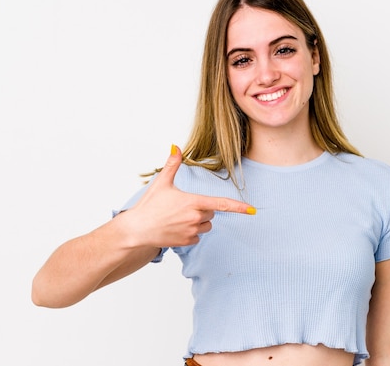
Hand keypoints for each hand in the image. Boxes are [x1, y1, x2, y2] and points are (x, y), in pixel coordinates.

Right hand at [121, 145, 255, 247]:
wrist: (136, 229)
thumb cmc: (149, 205)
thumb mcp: (161, 182)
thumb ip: (172, 164)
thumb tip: (175, 146)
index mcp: (193, 201)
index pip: (222, 203)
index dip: (239, 207)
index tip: (253, 210)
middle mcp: (195, 217)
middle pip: (212, 212)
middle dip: (202, 209)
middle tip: (182, 208)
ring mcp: (191, 231)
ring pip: (207, 225)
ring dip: (198, 222)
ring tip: (178, 218)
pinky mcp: (187, 242)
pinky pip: (198, 238)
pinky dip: (190, 233)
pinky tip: (176, 229)